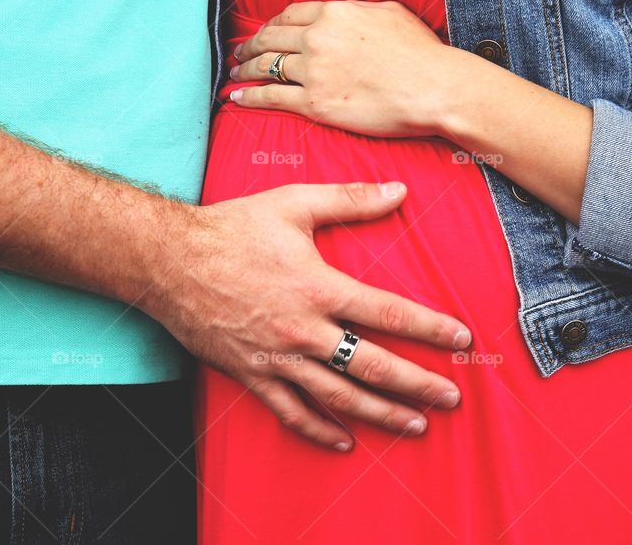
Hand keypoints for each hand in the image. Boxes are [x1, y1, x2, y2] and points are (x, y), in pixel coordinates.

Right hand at [142, 181, 471, 451]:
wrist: (169, 260)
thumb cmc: (231, 229)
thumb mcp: (293, 203)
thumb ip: (349, 199)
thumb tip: (399, 191)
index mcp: (318, 287)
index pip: (388, 313)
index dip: (430, 328)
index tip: (462, 340)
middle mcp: (303, 330)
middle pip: (372, 366)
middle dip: (417, 385)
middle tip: (450, 399)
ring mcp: (277, 358)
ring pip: (339, 397)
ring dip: (380, 414)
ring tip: (414, 426)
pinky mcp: (251, 374)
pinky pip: (290, 412)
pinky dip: (319, 430)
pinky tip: (344, 441)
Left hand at [228, 0, 478, 137]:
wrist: (433, 88)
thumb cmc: (421, 53)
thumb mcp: (390, 13)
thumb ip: (359, 10)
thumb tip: (347, 12)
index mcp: (334, 13)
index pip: (289, 15)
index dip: (271, 24)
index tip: (264, 32)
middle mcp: (317, 38)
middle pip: (270, 39)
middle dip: (249, 45)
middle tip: (238, 52)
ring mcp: (313, 71)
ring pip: (266, 67)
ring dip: (245, 69)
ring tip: (235, 73)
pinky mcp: (315, 103)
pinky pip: (271, 98)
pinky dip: (249, 97)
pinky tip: (237, 97)